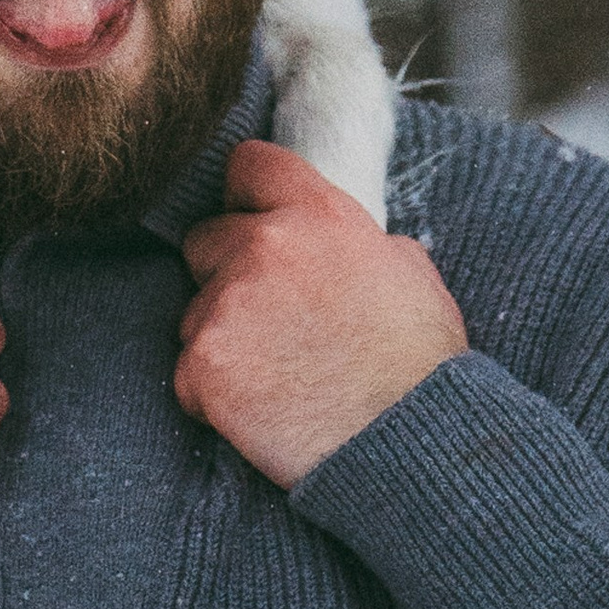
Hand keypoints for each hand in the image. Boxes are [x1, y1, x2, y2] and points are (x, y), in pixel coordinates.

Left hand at [176, 137, 467, 489]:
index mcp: (318, 215)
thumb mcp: (410, 273)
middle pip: (205, 239)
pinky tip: (261, 409)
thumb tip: (339, 243)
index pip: (249, 165)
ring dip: (222, 337)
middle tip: (271, 319)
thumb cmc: (419, 365)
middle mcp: (264, 247)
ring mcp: (226, 306)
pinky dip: (214, 393)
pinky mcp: (203, 365)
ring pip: (195, 311)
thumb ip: (359, 242)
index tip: (251, 216)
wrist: (407, 442)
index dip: (248, 194)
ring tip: (277, 375)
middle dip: (227, 272)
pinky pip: (188, 372)